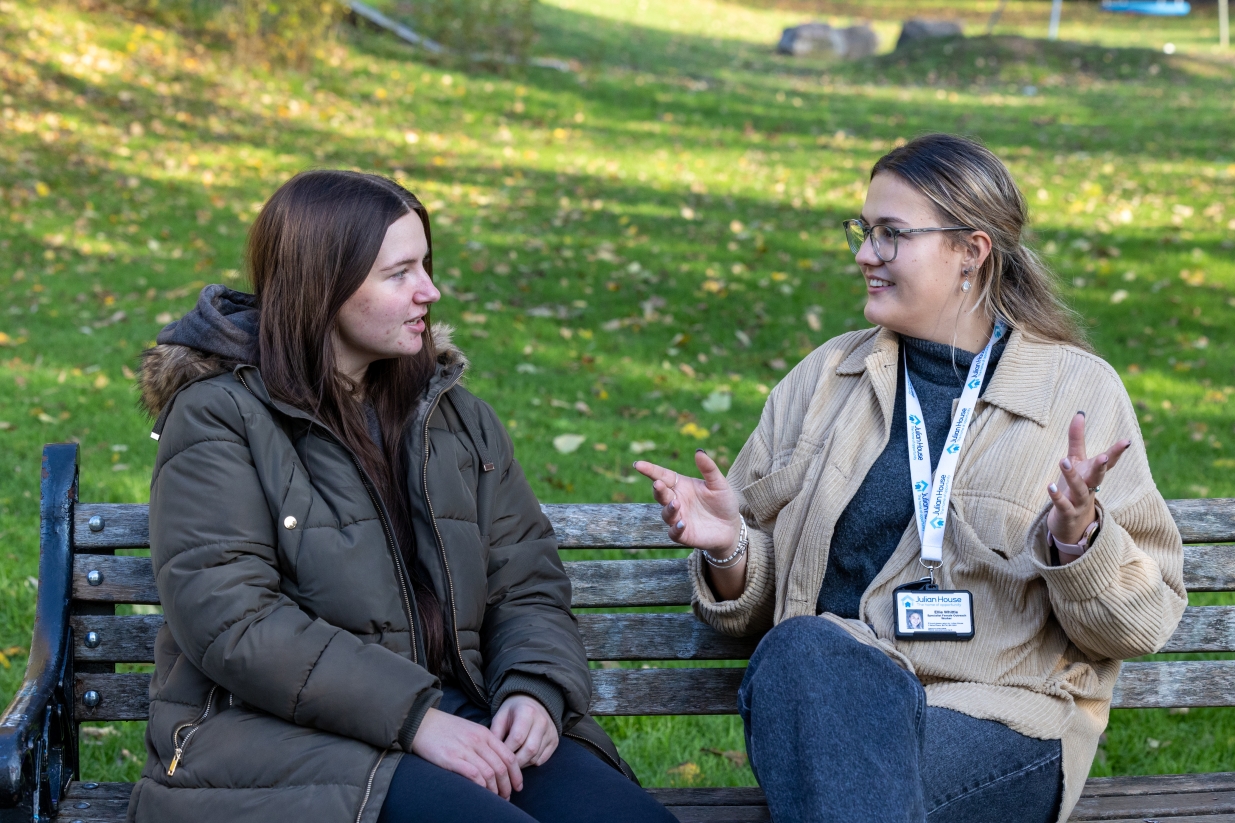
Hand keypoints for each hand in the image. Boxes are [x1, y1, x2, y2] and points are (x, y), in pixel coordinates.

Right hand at [411, 707, 522, 798]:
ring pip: (489, 773)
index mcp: (485, 733)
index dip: (516, 774)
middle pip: (501, 767)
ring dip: (495, 790)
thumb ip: (483, 743)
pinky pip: (473, 774)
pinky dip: (481, 786)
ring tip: (495, 799)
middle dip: (507, 786)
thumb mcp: (469, 730)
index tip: (517, 787)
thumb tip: (496, 763)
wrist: (420, 722)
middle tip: (506, 798)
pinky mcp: (451, 758)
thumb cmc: (445, 729)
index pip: (509, 756)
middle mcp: (478, 741)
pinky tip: (482, 793)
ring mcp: (465, 749)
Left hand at [491, 694, 557, 767]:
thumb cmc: (513, 711)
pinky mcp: (554, 741)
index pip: (517, 738)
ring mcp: (551, 732)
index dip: (506, 750)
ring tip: (511, 762)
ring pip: (536, 757)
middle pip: (530, 750)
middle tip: (504, 766)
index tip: (497, 757)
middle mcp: (542, 722)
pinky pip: (542, 760)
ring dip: (522, 764)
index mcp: (527, 712)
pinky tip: (522, 759)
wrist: (533, 702)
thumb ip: (495, 733)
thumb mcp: (501, 716)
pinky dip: (530, 763)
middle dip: (515, 762)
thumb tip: (492, 754)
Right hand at [634, 449, 741, 554]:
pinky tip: (682, 523)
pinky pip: (674, 532)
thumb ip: (709, 469)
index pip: (662, 476)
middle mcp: (676, 500)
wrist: (732, 527)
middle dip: (658, 489)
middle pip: (661, 494)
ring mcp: (678, 518)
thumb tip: (699, 451)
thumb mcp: (719, 483)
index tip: (638, 465)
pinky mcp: (683, 534)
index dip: (650, 470)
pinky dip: (676, 528)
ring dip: (669, 508)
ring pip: (666, 513)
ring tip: (676, 503)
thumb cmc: (723, 502)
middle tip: (658, 484)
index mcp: (681, 485)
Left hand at [1046, 412, 1130, 544]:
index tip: (1127, 441)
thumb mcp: (1076, 461)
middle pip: (1098, 476)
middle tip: (1104, 456)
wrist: (1072, 524)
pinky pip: (1063, 505)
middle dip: (1101, 466)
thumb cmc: (1075, 487)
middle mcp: (1090, 487)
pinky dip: (1057, 496)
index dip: (1117, 452)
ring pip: (1079, 489)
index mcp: (1093, 474)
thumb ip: (1077, 439)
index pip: (1108, 463)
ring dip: (1072, 476)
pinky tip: (1050, 486)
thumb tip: (1080, 413)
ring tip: (1063, 461)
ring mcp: (1079, 502)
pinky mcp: (1067, 513)